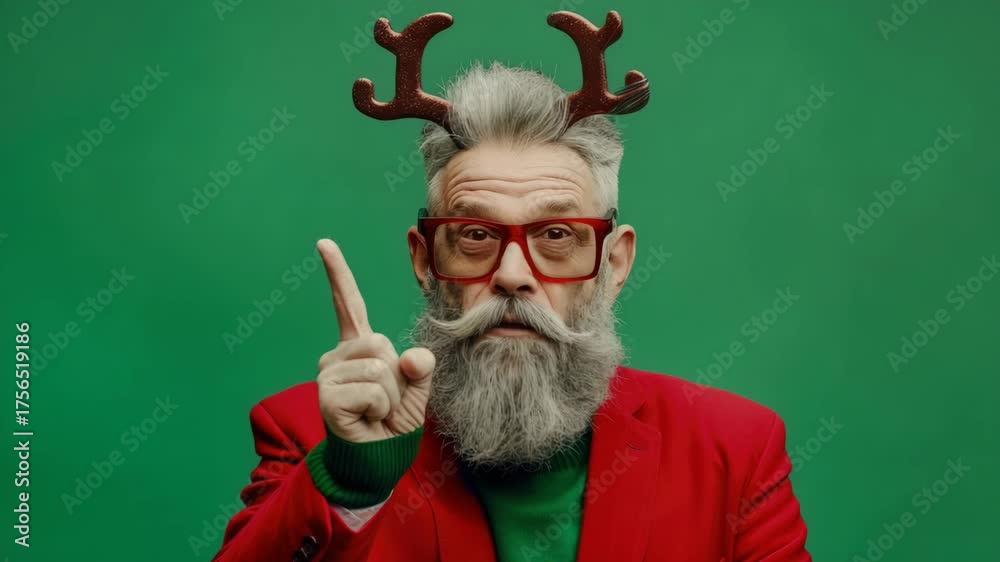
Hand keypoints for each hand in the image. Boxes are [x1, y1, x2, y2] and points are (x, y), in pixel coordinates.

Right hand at [315, 239, 435, 442]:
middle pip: (382, 344)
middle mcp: (337, 355)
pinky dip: (381, 409)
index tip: (323, 243)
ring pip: (381, 368)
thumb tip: (411, 357)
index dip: (338, 274)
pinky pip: (374, 390)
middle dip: (397, 377)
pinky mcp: (328, 396)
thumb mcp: (416, 391)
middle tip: (384, 402)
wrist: (377, 463)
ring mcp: (329, 374)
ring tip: (375, 412)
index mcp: (358, 347)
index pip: (350, 305)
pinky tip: (367, 419)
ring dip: (390, 396)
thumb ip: (420, 368)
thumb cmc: (392, 425)